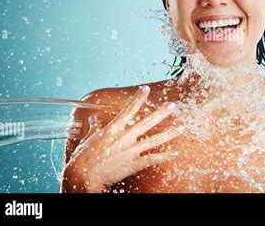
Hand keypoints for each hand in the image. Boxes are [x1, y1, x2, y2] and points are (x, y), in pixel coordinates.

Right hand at [61, 86, 182, 192]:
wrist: (83, 177)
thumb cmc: (83, 158)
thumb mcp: (88, 140)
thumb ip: (94, 129)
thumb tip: (93, 120)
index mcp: (113, 129)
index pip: (129, 109)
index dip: (138, 98)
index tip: (146, 88)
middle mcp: (124, 137)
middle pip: (147, 122)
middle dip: (162, 113)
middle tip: (173, 105)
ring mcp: (130, 150)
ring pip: (154, 140)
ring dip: (169, 133)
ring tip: (181, 127)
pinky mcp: (133, 164)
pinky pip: (152, 159)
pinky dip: (164, 156)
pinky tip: (175, 153)